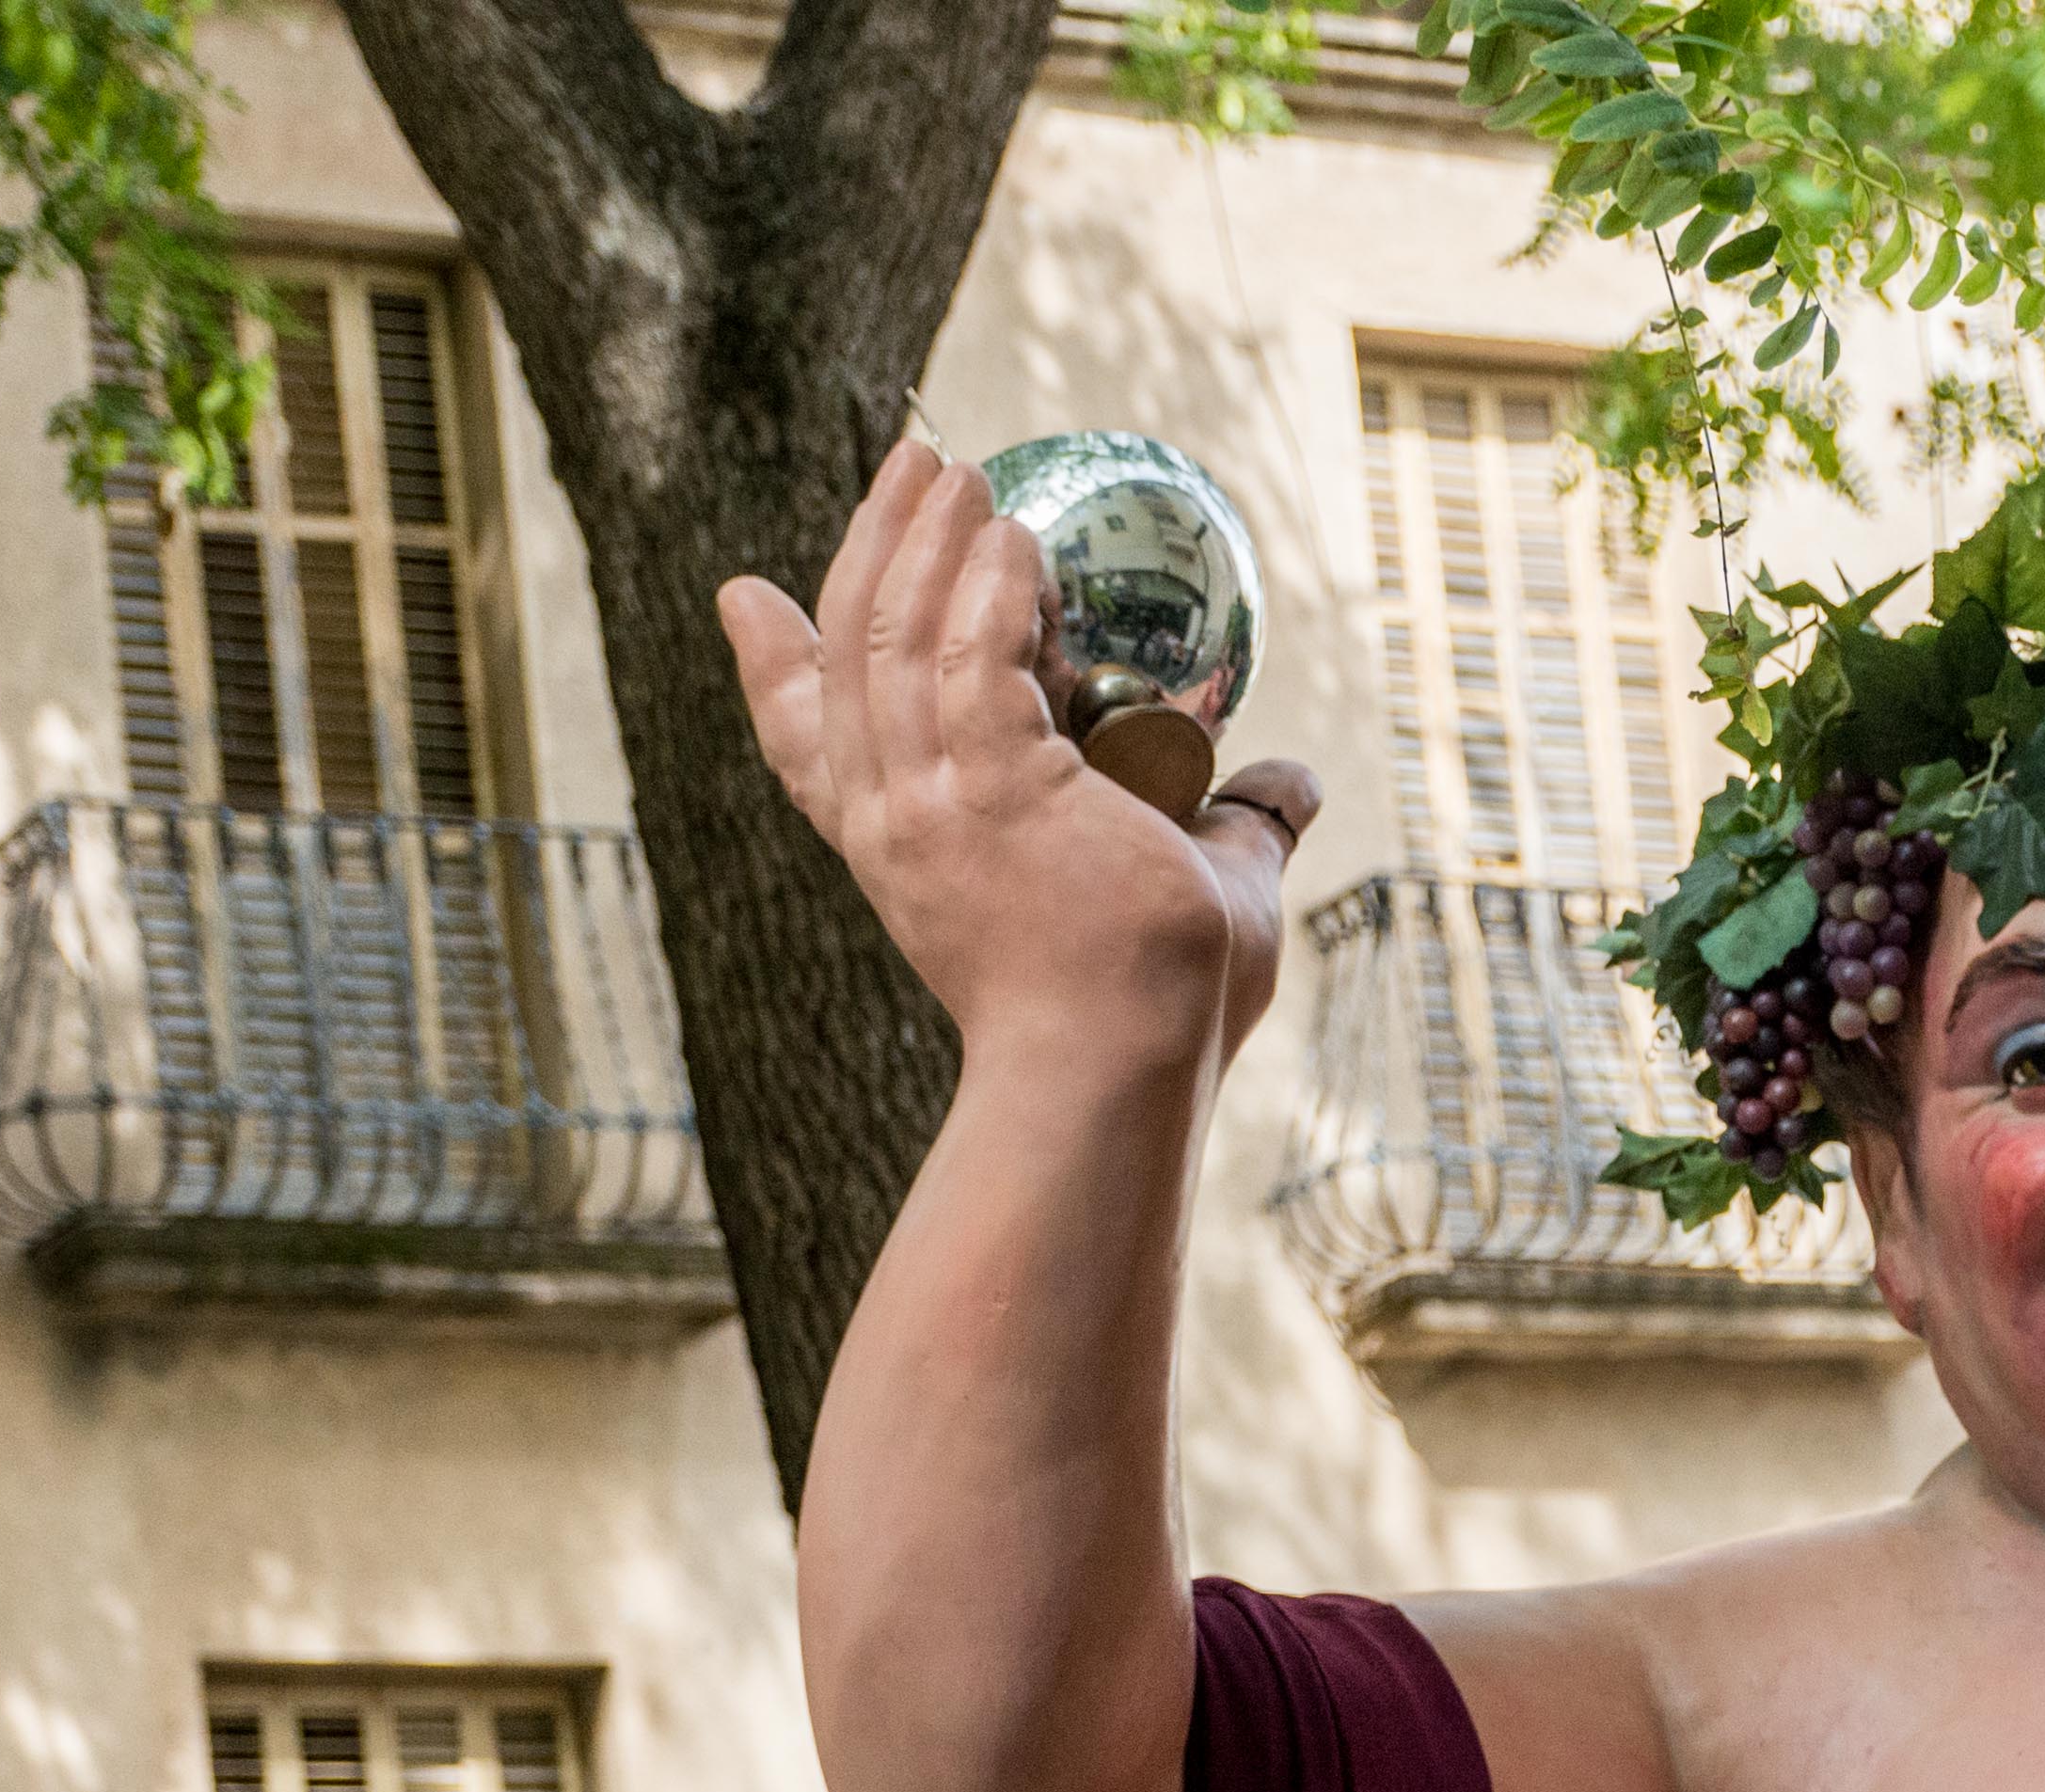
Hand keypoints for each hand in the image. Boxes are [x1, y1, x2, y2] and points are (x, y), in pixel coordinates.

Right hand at [717, 438, 1313, 1072]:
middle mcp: (895, 824)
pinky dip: (991, 588)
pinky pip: (970, 656)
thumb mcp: (1188, 892)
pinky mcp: (986, 789)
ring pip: (898, 636)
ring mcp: (930, 806)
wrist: (1133, 1070)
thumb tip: (1294, 778)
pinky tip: (1016, 539)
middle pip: (849, 655)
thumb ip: (1236, 827)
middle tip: (914, 468)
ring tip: (963, 471)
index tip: (751, 597)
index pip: (807, 747)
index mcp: (904, 854)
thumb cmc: (1159, 1010)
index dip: (772, 664)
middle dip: (876, 548)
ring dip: (930, 540)